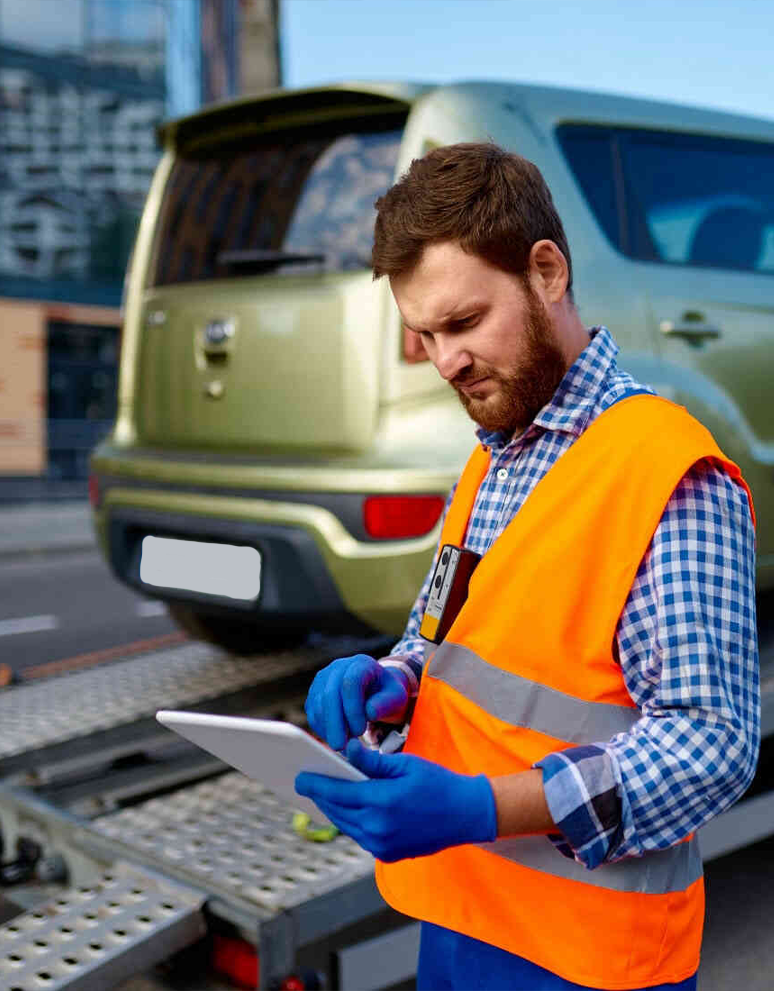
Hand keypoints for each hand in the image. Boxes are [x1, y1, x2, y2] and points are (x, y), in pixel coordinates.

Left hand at [295, 739, 496, 861]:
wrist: (466, 815)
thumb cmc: (437, 783)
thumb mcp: (405, 764)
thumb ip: (372, 760)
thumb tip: (344, 750)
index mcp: (382, 802)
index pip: (337, 792)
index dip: (315, 784)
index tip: (300, 778)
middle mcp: (378, 828)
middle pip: (337, 811)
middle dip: (321, 796)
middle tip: (308, 782)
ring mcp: (382, 845)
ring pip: (346, 825)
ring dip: (335, 810)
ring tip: (324, 794)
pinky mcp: (388, 855)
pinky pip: (360, 836)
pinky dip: (352, 821)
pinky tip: (348, 808)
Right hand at [305, 654, 409, 750]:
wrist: (375, 691)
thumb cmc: (387, 695)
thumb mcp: (396, 698)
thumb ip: (387, 703)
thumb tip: (370, 712)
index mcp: (361, 664)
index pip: (351, 682)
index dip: (353, 708)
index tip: (360, 731)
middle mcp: (338, 667)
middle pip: (330, 694)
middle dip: (335, 723)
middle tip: (341, 747)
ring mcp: (323, 679)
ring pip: (318, 705)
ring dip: (328, 728)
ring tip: (343, 745)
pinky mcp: (314, 694)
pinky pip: (313, 713)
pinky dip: (322, 729)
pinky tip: (335, 739)